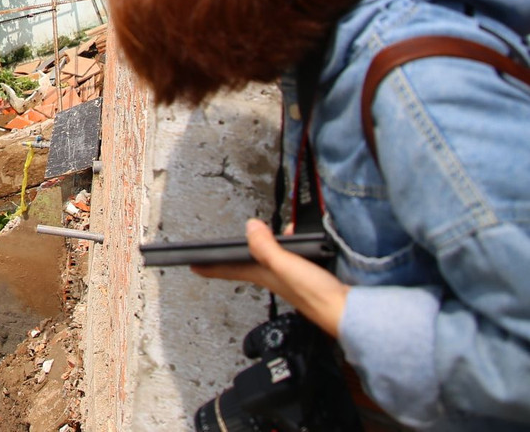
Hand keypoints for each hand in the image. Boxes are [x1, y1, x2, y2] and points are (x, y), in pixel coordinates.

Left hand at [192, 219, 349, 337]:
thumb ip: (267, 248)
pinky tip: (298, 239)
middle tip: (220, 250)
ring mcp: (291, 278)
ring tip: (260, 233)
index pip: (230, 269)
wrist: (349, 313)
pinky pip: (292, 257)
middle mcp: (274, 277)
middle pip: (249, 261)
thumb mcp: (286, 267)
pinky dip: (291, 246)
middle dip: (235, 253)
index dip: (210, 265)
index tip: (191, 264)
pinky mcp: (308, 277)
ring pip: (271, 257)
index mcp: (264, 275)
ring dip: (265, 245)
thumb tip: (250, 227)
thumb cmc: (317, 296)